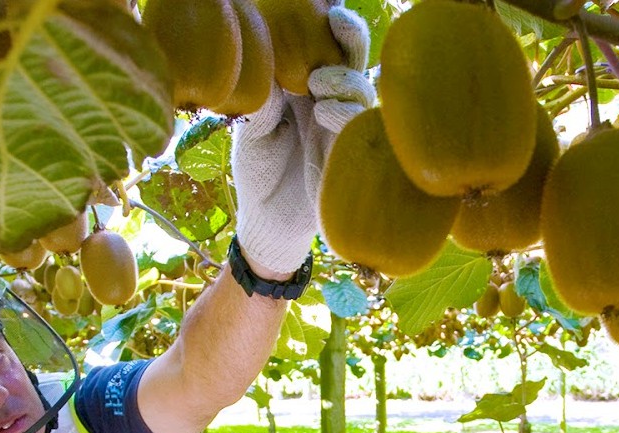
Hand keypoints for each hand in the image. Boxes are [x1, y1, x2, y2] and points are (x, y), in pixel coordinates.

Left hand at [231, 5, 375, 278]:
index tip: (324, 0)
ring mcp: (344, 126)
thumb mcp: (254, 131)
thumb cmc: (258, 173)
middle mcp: (328, 99)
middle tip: (335, 18)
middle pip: (350, 55)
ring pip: (361, 85)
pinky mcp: (353, 155)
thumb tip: (273, 67)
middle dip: (348, 32)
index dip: (327, 20)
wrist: (269, 224)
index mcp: (302, 85)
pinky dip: (348, 110)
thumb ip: (265, 100)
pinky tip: (327, 111)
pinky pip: (364, 123)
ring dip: (343, 75)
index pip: (320, 44)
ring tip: (317, 84)